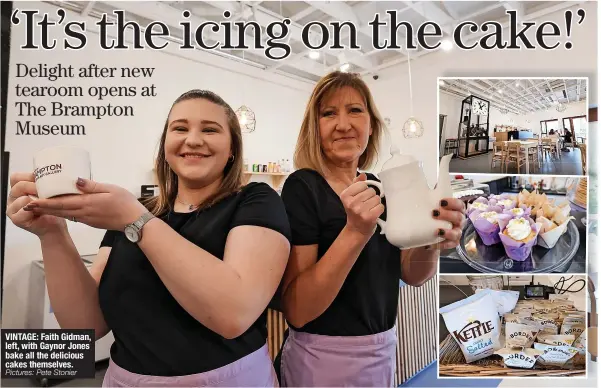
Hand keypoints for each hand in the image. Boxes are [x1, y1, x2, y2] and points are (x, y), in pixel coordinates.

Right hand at [6, 172, 66, 236]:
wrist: (54, 226)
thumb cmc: (52, 208)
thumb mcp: (48, 191)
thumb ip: (44, 182)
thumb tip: (51, 170)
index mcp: (18, 189)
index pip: (16, 177)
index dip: (30, 176)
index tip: (44, 180)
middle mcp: (13, 198)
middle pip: (19, 186)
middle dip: (35, 188)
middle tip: (47, 192)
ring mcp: (12, 209)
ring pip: (22, 198)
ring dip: (36, 200)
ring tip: (45, 203)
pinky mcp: (16, 219)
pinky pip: (23, 210)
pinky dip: (34, 210)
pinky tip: (40, 212)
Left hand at [24, 178, 147, 230]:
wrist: (135, 221)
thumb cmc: (125, 203)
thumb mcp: (110, 189)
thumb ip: (92, 185)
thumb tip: (75, 180)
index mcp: (87, 204)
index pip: (61, 203)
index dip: (45, 202)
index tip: (31, 200)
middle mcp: (84, 213)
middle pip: (59, 210)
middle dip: (42, 207)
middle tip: (28, 203)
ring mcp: (87, 219)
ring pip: (65, 214)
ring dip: (51, 210)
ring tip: (39, 205)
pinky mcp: (91, 221)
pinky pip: (73, 216)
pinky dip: (62, 212)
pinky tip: (60, 209)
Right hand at [341, 173, 384, 235]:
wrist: (356, 229)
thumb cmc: (355, 211)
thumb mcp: (352, 197)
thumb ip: (356, 184)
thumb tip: (363, 174)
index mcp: (345, 195)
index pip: (363, 184)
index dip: (364, 190)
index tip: (360, 197)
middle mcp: (351, 203)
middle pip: (371, 191)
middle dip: (370, 197)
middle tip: (365, 205)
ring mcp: (360, 211)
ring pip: (377, 198)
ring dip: (375, 203)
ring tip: (369, 209)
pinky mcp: (369, 217)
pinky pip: (381, 206)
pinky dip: (379, 209)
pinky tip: (373, 213)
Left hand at [431, 198, 465, 249]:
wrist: (426, 233)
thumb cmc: (431, 216)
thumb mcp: (432, 207)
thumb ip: (432, 199)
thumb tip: (422, 188)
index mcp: (456, 210)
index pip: (459, 205)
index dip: (452, 203)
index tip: (441, 202)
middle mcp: (459, 221)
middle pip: (458, 217)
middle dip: (447, 215)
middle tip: (434, 213)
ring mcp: (457, 232)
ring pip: (457, 233)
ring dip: (447, 232)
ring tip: (437, 231)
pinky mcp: (452, 243)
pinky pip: (450, 244)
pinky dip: (441, 244)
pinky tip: (430, 244)